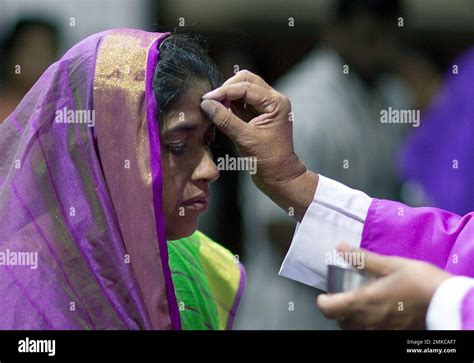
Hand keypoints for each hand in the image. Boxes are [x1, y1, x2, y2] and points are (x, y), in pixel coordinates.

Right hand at [200, 70, 317, 220]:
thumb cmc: (269, 160)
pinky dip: (229, 104)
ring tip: (213, 107)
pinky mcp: (257, 114)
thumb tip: (206, 104)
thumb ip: (225, 120)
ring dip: (227, 95)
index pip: (246, 87)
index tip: (206, 99)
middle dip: (226, 88)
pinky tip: (219, 111)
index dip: (224, 91)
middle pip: (246, 80)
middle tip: (210, 101)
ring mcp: (266, 106)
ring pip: (243, 89)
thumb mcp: (245, 140)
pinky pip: (241, 102)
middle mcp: (273, 100)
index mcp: (276, 103)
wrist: (279, 176)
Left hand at [317, 242, 451, 329]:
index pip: (329, 309)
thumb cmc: (419, 281)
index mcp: (363, 302)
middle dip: (338, 310)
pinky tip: (379, 313)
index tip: (326, 295)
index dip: (323, 301)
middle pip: (340, 322)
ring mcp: (381, 331)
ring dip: (352, 319)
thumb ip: (361, 258)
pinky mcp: (394, 335)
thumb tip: (340, 246)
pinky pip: (371, 333)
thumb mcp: (390, 264)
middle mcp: (368, 321)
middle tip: (345, 297)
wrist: (447, 302)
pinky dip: (368, 325)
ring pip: (355, 330)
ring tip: (361, 305)